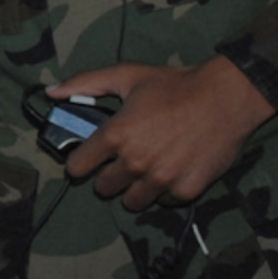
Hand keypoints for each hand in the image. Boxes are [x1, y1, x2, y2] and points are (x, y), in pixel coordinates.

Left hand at [48, 57, 275, 210]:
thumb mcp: (127, 75)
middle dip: (108, 177)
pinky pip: (164, 203)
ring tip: (143, 172)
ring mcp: (161, 179)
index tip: (86, 161)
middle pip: (103, 188)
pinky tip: (169, 174)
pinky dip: (164, 192)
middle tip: (121, 163)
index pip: (78, 167)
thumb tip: (50, 91)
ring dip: (133, 190)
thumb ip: (85, 84)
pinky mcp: (187, 190)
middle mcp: (135, 161)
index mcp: (116, 135)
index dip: (79, 163)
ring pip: (132, 202)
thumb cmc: (175, 85)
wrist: (227, 97)